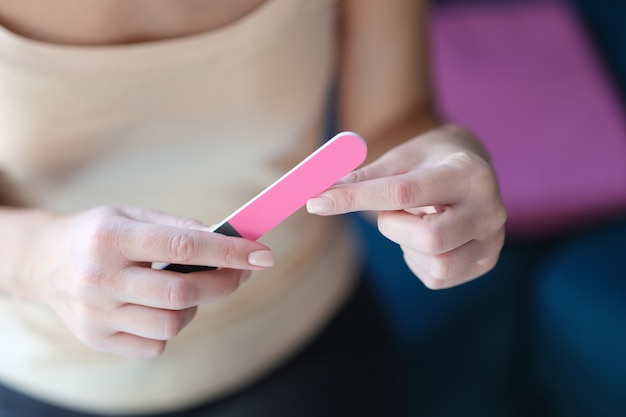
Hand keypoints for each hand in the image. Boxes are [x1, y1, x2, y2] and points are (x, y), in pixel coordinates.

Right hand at [29, 206, 273, 357]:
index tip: (263, 254)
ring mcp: (96, 314)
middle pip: (182, 293)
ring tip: (188, 289)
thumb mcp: (133, 215)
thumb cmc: (100, 234)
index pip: (183, 247)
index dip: (230, 252)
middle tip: (242, 272)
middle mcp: (100, 278)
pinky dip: (169, 328)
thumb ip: (180, 228)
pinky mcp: (97, 339)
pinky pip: (155, 345)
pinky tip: (159, 307)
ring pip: (172, 324)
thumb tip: (230, 242)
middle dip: (224, 283)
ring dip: (195, 306)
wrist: (44, 262)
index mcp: (111, 237)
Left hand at [307, 125, 505, 288]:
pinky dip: (417, 259)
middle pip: (430, 239)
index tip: (317, 201)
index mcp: (470, 173)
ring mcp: (492, 241)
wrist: (468, 167)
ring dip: (406, 244)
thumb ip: (364, 178)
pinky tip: (425, 235)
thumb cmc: (429, 159)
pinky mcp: (484, 263)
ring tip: (414, 220)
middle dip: (393, 227)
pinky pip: (436, 278)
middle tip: (391, 211)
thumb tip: (318, 195)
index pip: (404, 193)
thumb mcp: (399, 158)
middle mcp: (491, 210)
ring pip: (436, 264)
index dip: (355, 198)